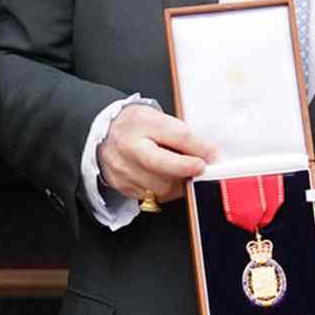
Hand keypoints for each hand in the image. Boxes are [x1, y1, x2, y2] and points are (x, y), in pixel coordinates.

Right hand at [98, 103, 216, 204]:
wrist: (102, 134)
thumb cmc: (134, 125)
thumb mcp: (156, 118)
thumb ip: (179, 134)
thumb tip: (207, 153)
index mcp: (142, 122)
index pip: (175, 135)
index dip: (198, 147)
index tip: (212, 154)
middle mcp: (130, 146)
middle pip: (164, 164)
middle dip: (187, 169)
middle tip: (201, 168)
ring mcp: (124, 169)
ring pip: (161, 185)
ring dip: (179, 183)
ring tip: (183, 174)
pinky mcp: (123, 186)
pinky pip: (152, 196)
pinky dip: (165, 191)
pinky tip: (167, 180)